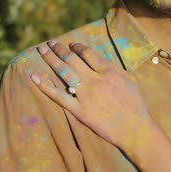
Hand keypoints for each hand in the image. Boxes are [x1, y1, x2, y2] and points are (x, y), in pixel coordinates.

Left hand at [31, 41, 153, 152]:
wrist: (134, 128)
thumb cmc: (136, 104)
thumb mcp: (131, 80)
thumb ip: (116, 68)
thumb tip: (102, 61)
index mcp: (109, 71)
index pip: (88, 53)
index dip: (77, 46)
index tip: (71, 44)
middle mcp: (95, 80)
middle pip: (72, 59)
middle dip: (59, 49)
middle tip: (50, 43)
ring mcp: (85, 95)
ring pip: (63, 72)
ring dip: (50, 59)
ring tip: (41, 50)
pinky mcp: (79, 110)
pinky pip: (58, 96)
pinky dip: (45, 86)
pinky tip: (34, 76)